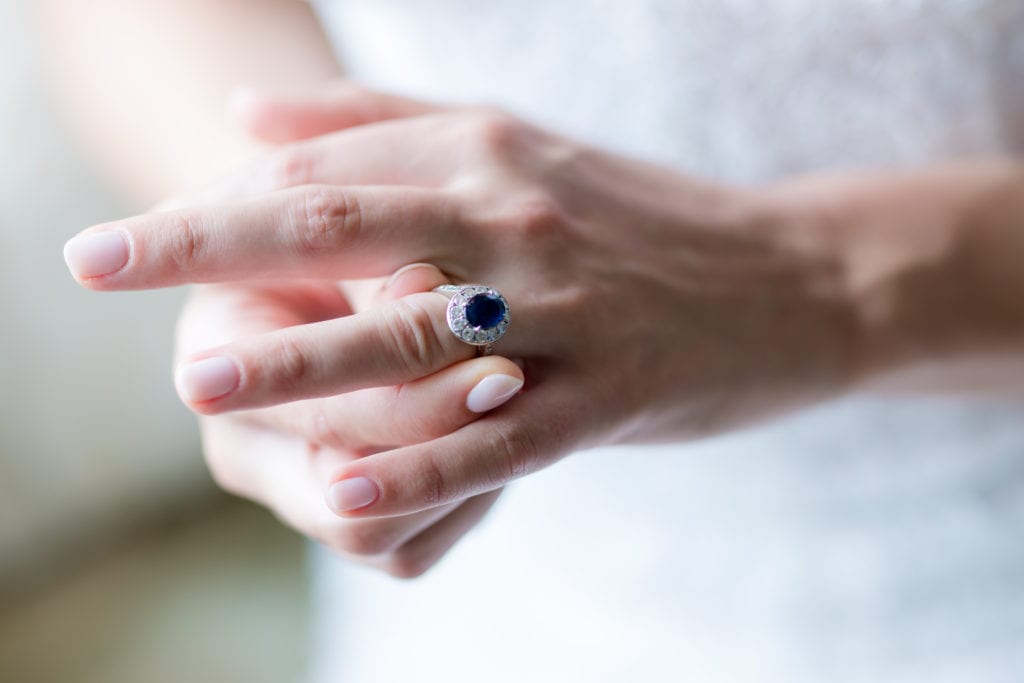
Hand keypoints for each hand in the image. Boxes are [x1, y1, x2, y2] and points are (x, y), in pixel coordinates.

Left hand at [64, 83, 856, 529]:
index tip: (120, 238)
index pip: (326, 170)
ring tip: (198, 384)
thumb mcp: (518, 144)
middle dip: (209, 245)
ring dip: (298, 357)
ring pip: (411, 333)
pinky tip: (344, 490)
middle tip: (94, 266)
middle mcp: (516, 217)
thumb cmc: (640, 216)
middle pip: (343, 225)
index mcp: (489, 150)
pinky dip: (419, 466)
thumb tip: (243, 120)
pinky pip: (498, 436)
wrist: (795, 275)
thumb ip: (381, 124)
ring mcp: (565, 308)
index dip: (215, 201)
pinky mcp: (609, 395)